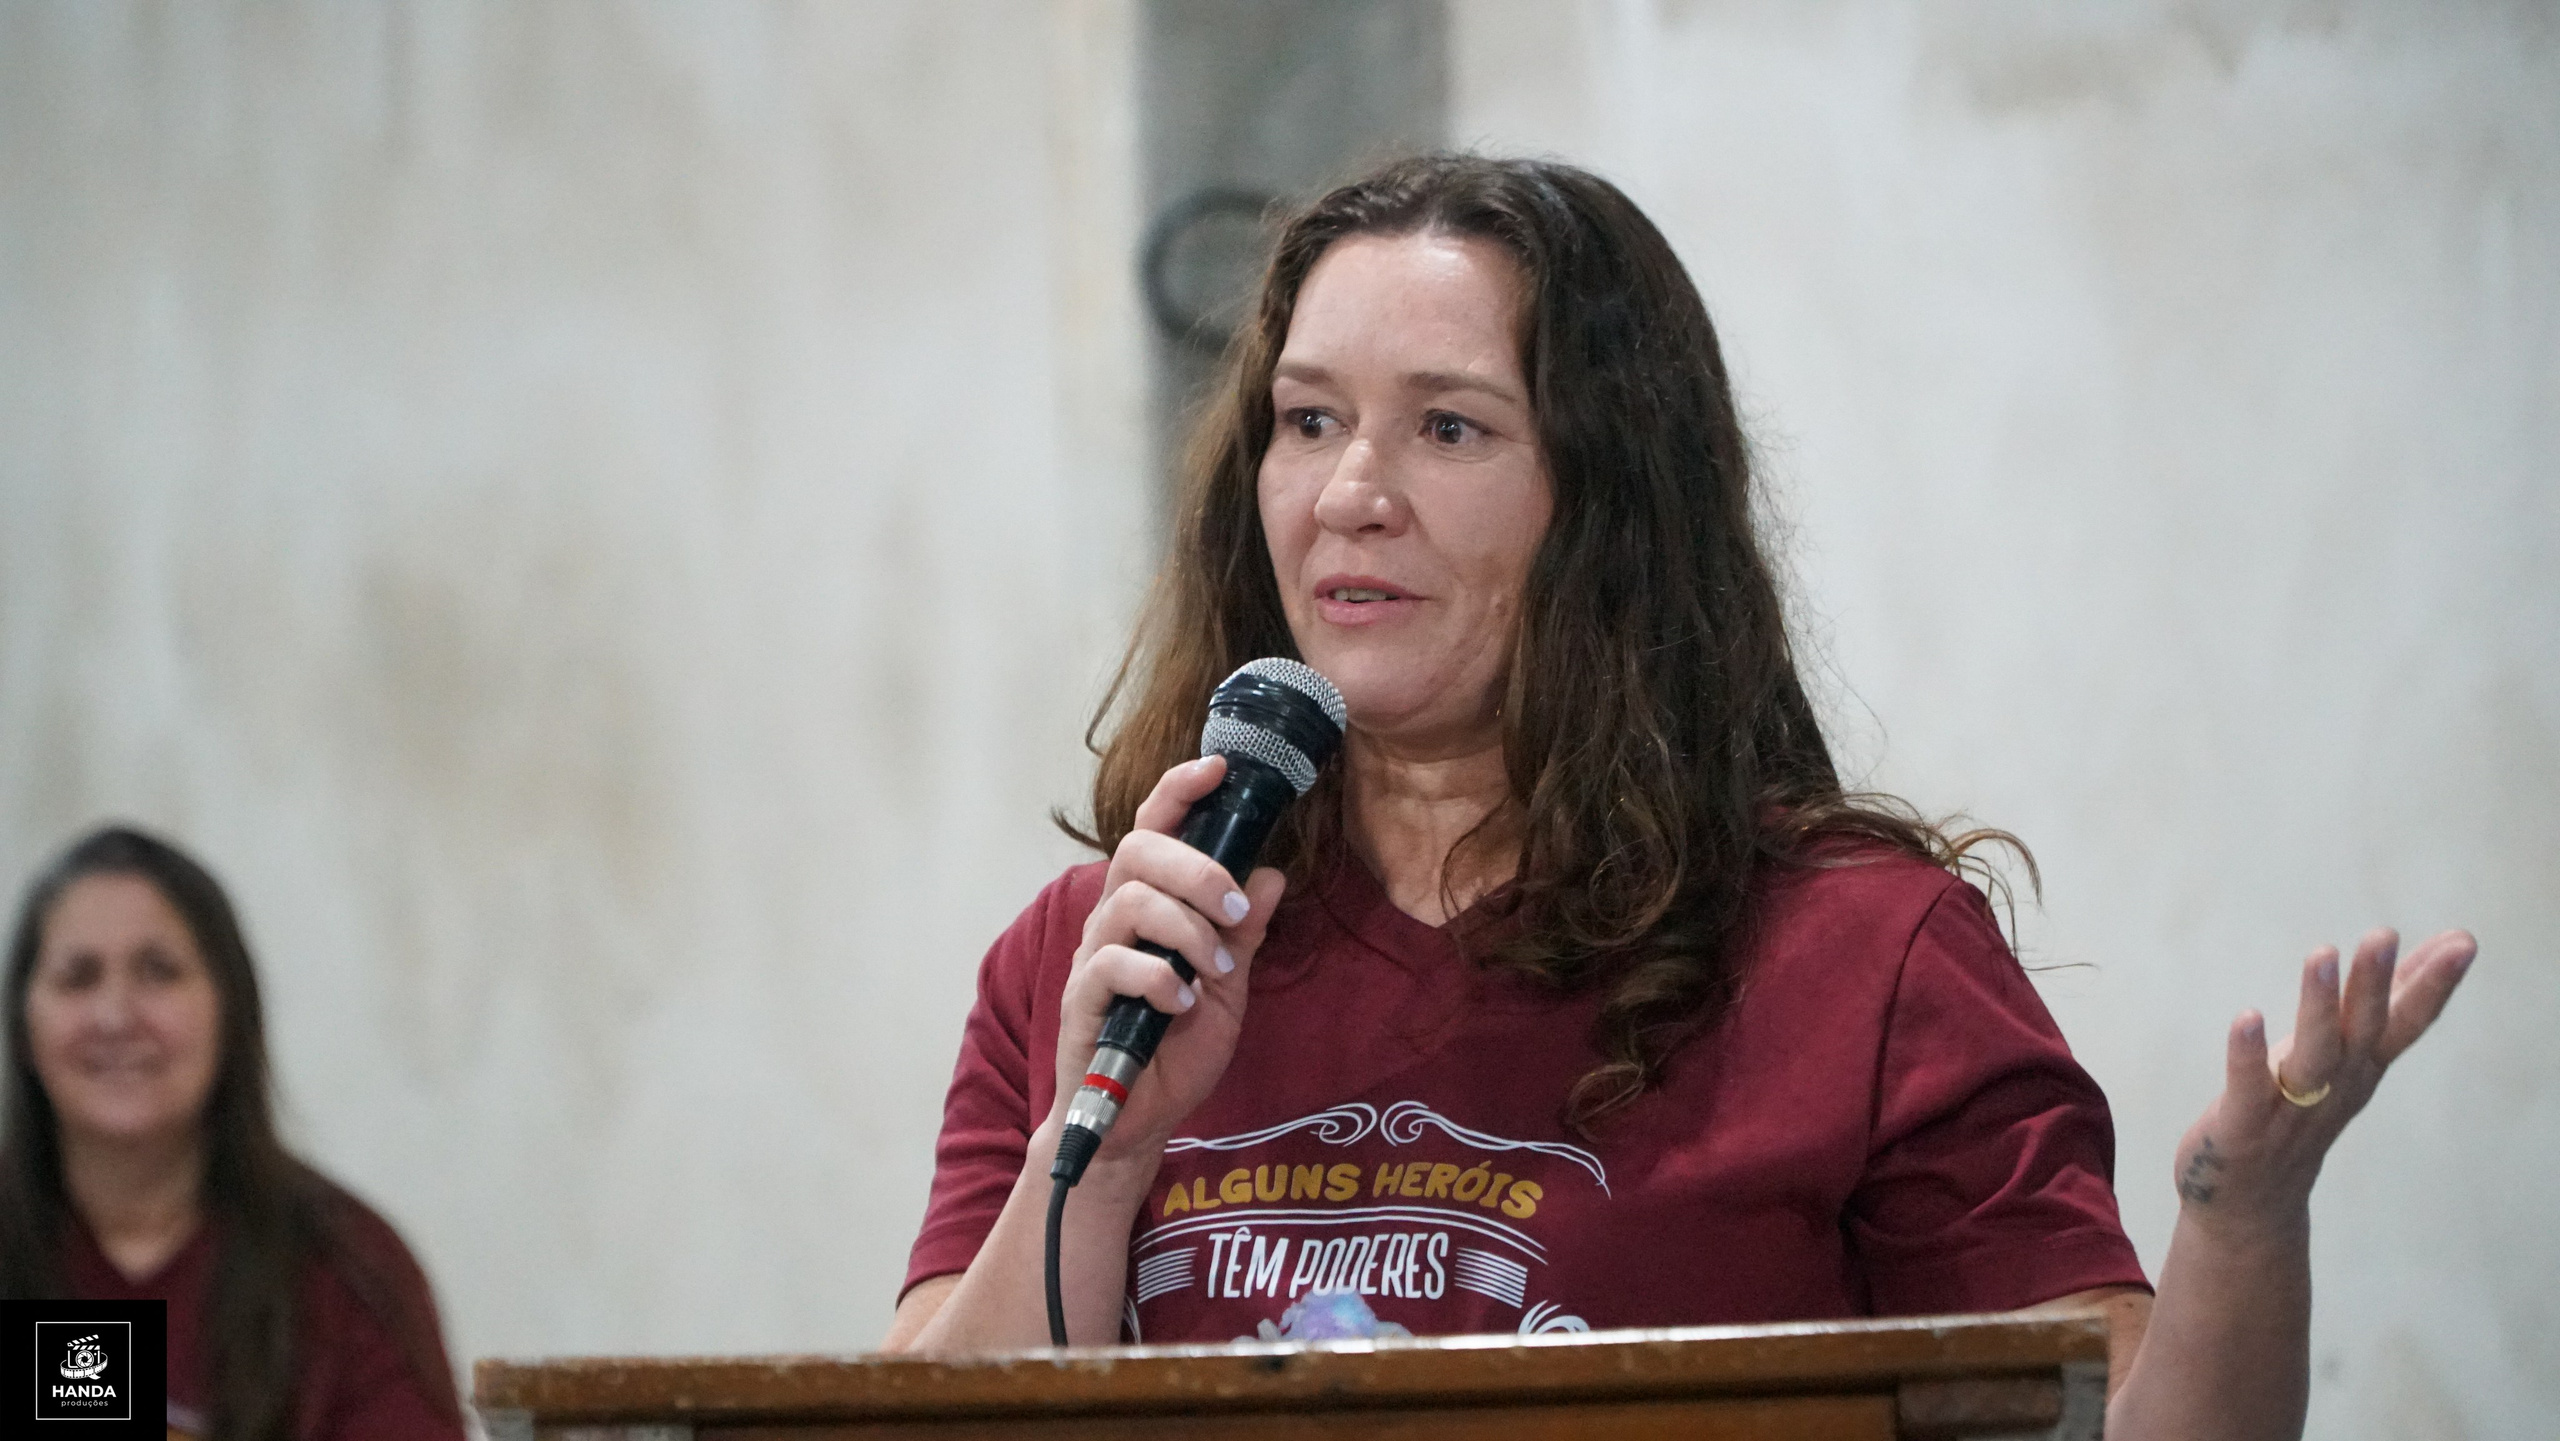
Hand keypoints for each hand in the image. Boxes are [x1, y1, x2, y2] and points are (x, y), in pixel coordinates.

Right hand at [1049, 755, 1287, 1160]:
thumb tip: (1272, 876)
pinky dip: (1158, 977)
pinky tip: (1183, 1003)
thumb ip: (1244, 934)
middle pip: (1135, 851)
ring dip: (1185, 928)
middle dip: (1194, 868)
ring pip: (1129, 902)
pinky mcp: (1082, 1001)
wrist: (1136, 1120)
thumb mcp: (1228, 987)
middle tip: (1232, 908)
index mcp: (1148, 907)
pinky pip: (1112, 964)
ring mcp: (1093, 958)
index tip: (1218, 766)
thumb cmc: (1175, 1048)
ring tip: (1215, 967)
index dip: (1178, 792)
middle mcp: (1113, 920)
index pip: (1152, 830)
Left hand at [2170, 928, 2475, 1234]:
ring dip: (2317, 1007)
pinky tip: (2248, 1016)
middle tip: (2383, 935)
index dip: (2434, 985)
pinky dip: (2247, 1055)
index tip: (2463, 942)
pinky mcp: (2243, 1128)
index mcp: (2361, 1068)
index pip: (2405, 1023)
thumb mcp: (2353, 1054)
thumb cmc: (2302, 1109)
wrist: (2253, 1202)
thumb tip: (2451, 944)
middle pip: (2360, 1031)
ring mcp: (2290, 1109)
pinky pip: (2248, 1087)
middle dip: (2373, 984)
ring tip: (2322, 956)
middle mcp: (2335, 1087)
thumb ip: (2393, 1000)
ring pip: (2312, 1056)